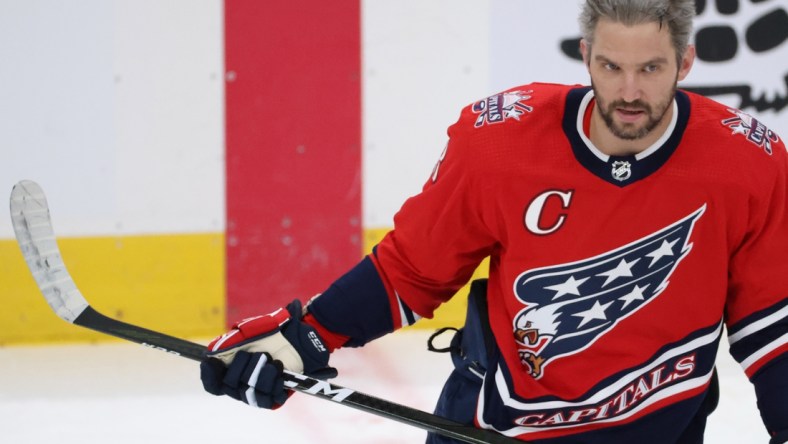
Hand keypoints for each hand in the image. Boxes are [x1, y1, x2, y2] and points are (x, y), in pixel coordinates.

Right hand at [200, 299, 336, 407]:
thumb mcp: (250, 330)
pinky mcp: (275, 398)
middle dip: (242, 367)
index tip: (214, 363)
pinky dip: (273, 382)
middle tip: (259, 354)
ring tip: (272, 360)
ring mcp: (258, 392)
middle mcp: (242, 383)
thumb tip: (210, 356)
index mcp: (232, 369)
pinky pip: (267, 400)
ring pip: (248, 393)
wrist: (301, 337)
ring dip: (260, 373)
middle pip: (229, 387)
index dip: (210, 376)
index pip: (212, 384)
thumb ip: (229, 342)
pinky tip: (280, 369)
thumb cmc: (275, 331)